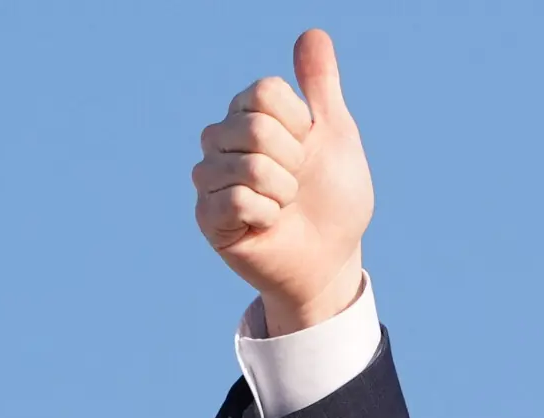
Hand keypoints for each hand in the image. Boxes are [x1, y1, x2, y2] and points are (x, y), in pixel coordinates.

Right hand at [193, 29, 373, 334]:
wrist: (332, 256)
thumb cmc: (334, 197)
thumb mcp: (335, 135)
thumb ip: (320, 86)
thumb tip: (313, 34)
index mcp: (249, 114)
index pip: (264, 93)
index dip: (299, 126)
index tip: (308, 149)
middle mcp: (222, 140)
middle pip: (254, 127)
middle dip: (294, 161)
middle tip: (298, 183)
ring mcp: (210, 177)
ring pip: (248, 166)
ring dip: (283, 191)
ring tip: (284, 205)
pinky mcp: (207, 216)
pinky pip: (238, 200)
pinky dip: (268, 215)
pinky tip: (268, 224)